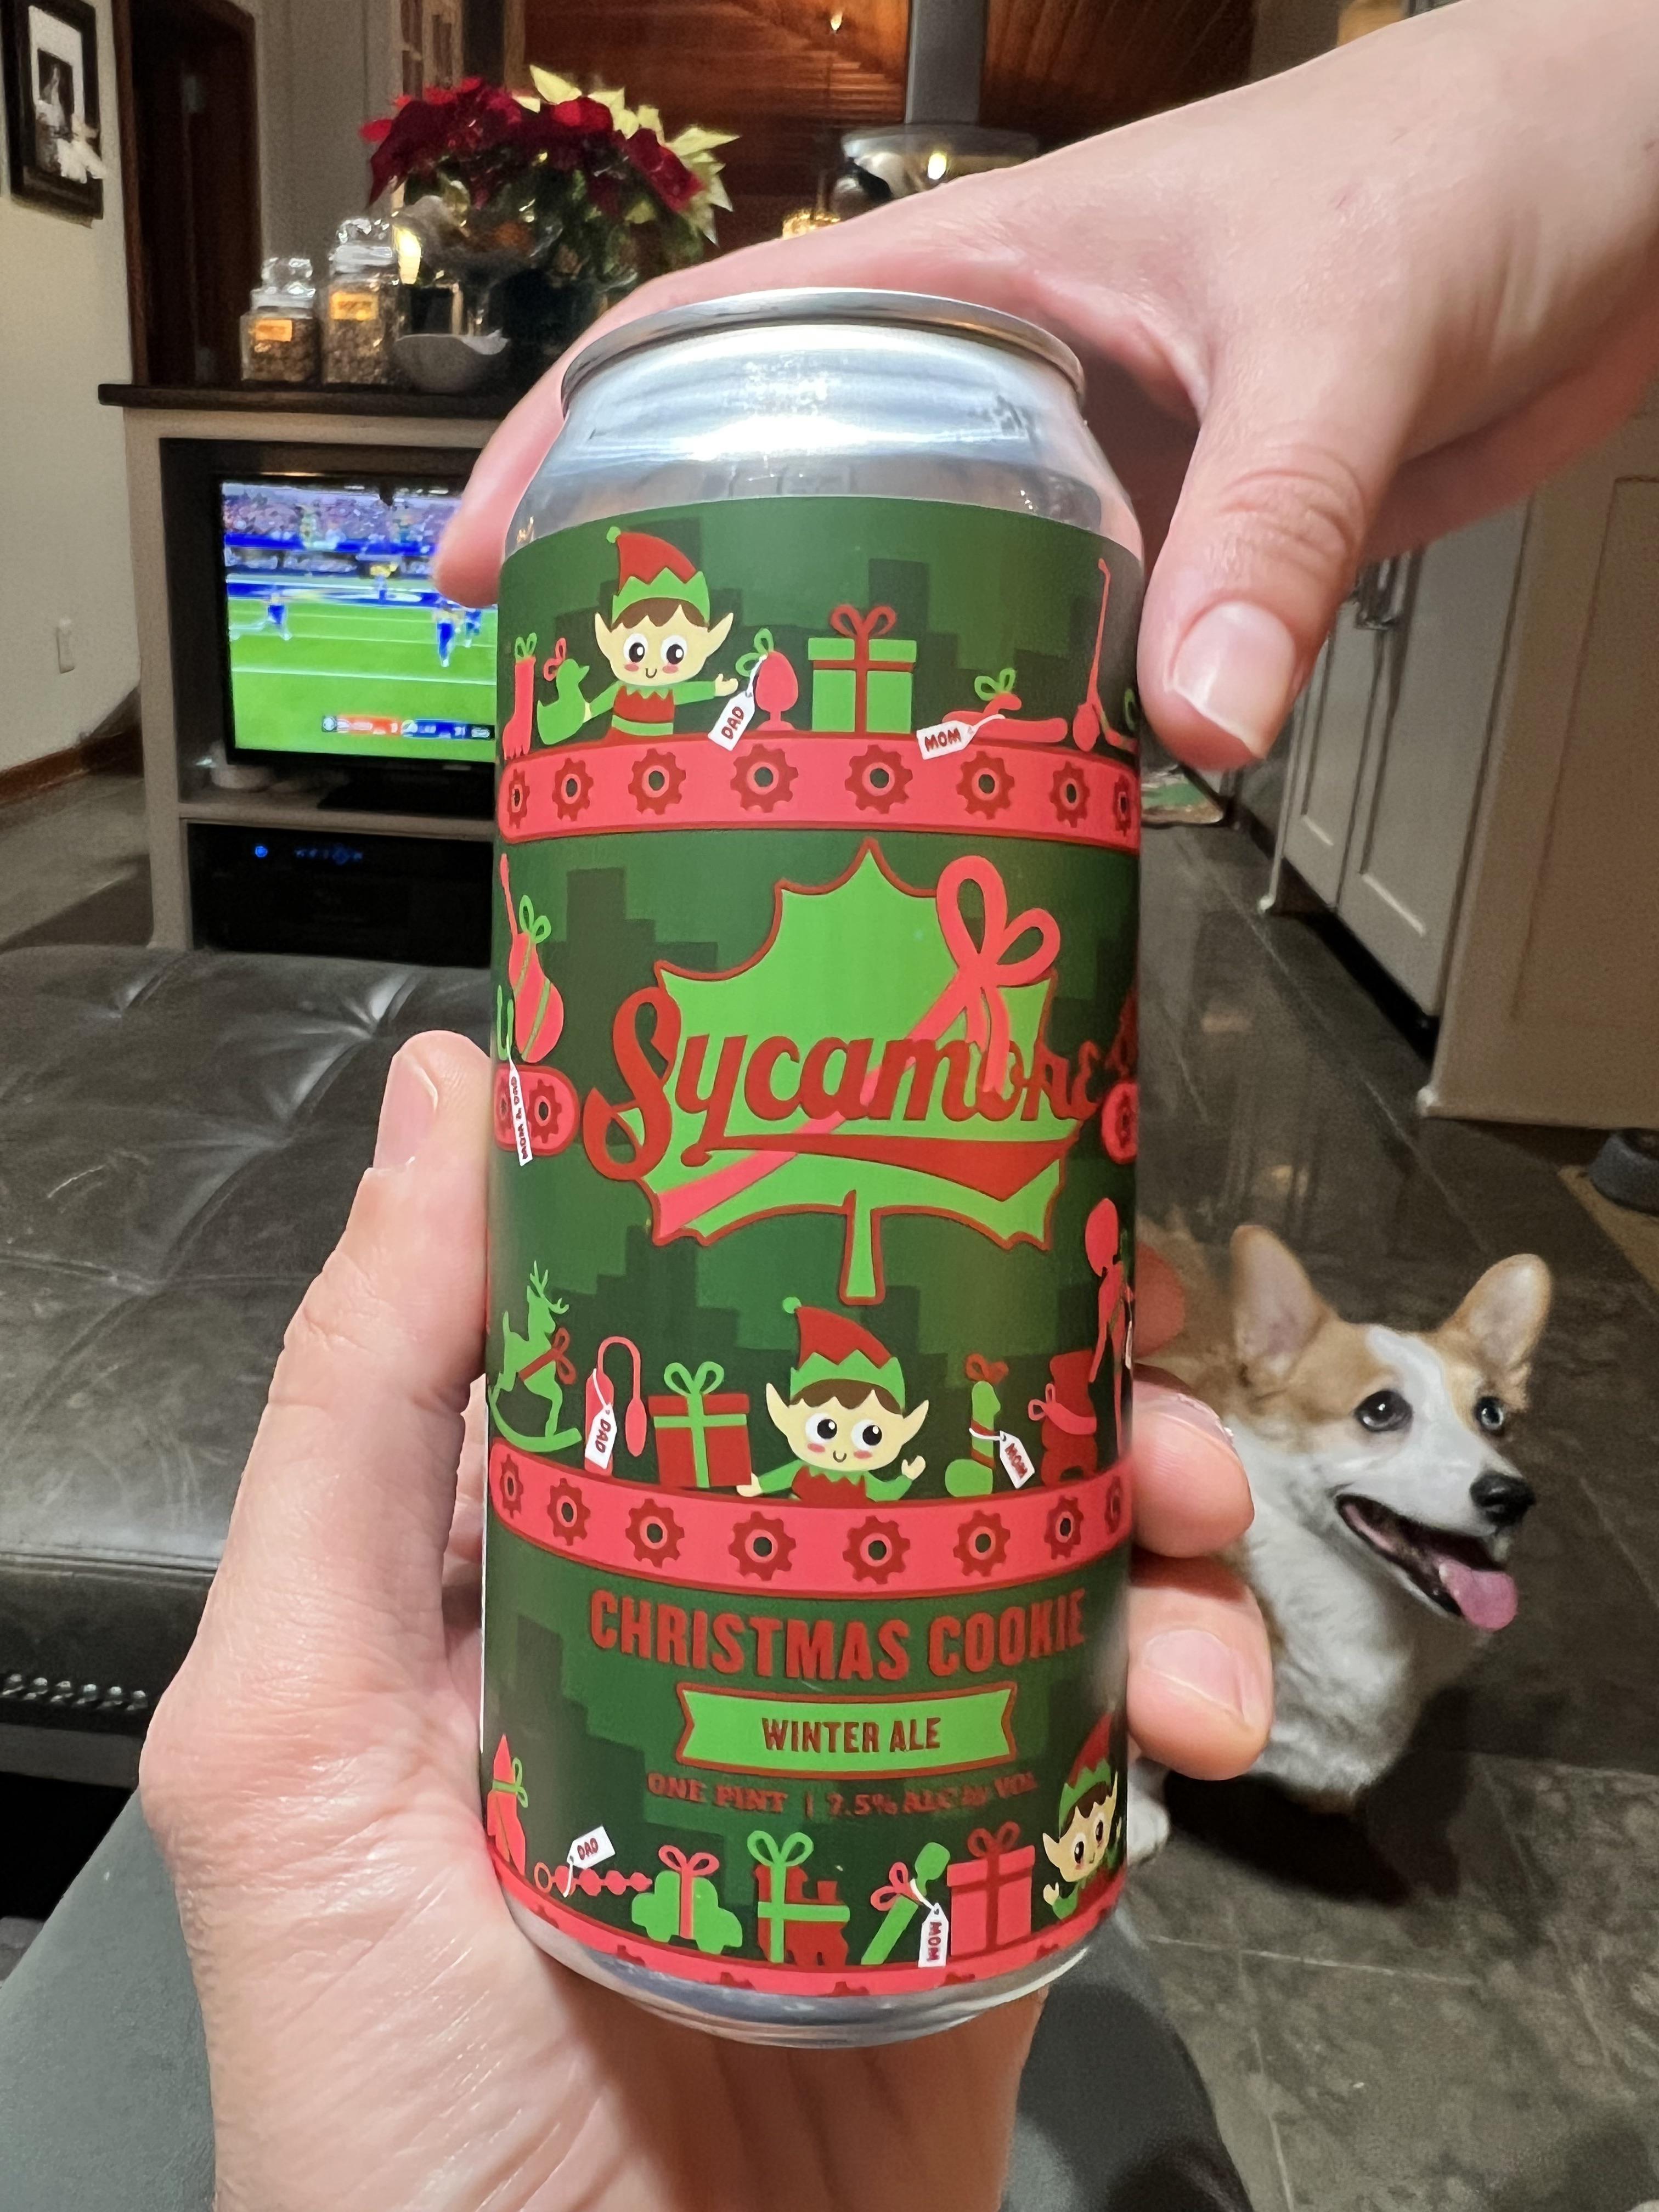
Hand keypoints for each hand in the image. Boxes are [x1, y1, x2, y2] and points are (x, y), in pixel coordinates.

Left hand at [141, 1035, 1267, 2211]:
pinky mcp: (990, 1843)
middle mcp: (721, 1607)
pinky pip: (1119, 1701)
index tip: (926, 1113)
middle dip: (1041, 1345)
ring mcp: (869, 1721)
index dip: (812, 1204)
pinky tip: (1206, 1706)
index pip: (694, 1314)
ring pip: (1046, 1527)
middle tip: (1124, 1340)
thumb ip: (348, 1417)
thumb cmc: (384, 2090)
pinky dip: (1195, 1671)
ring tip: (1193, 1528)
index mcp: (556, 1547)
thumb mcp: (292, 1731)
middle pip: (907, 1404)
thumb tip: (446, 1092)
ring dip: (1155, 1496)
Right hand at [437, 0, 1658, 769]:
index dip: (578, 445)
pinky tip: (995, 821)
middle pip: (796, 504)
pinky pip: (1074, 660)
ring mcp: (1097, 481)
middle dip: (701, 625)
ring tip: (785, 832)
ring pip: (935, 604)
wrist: (1628, 195)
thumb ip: (1266, 522)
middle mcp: (1013, 389)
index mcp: (980, 282)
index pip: (717, 340)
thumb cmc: (1476, 161)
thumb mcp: (1344, 330)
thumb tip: (1194, 718)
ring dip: (869, 707)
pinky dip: (1029, 739)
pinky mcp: (1188, 556)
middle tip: (624, 764)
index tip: (486, 566)